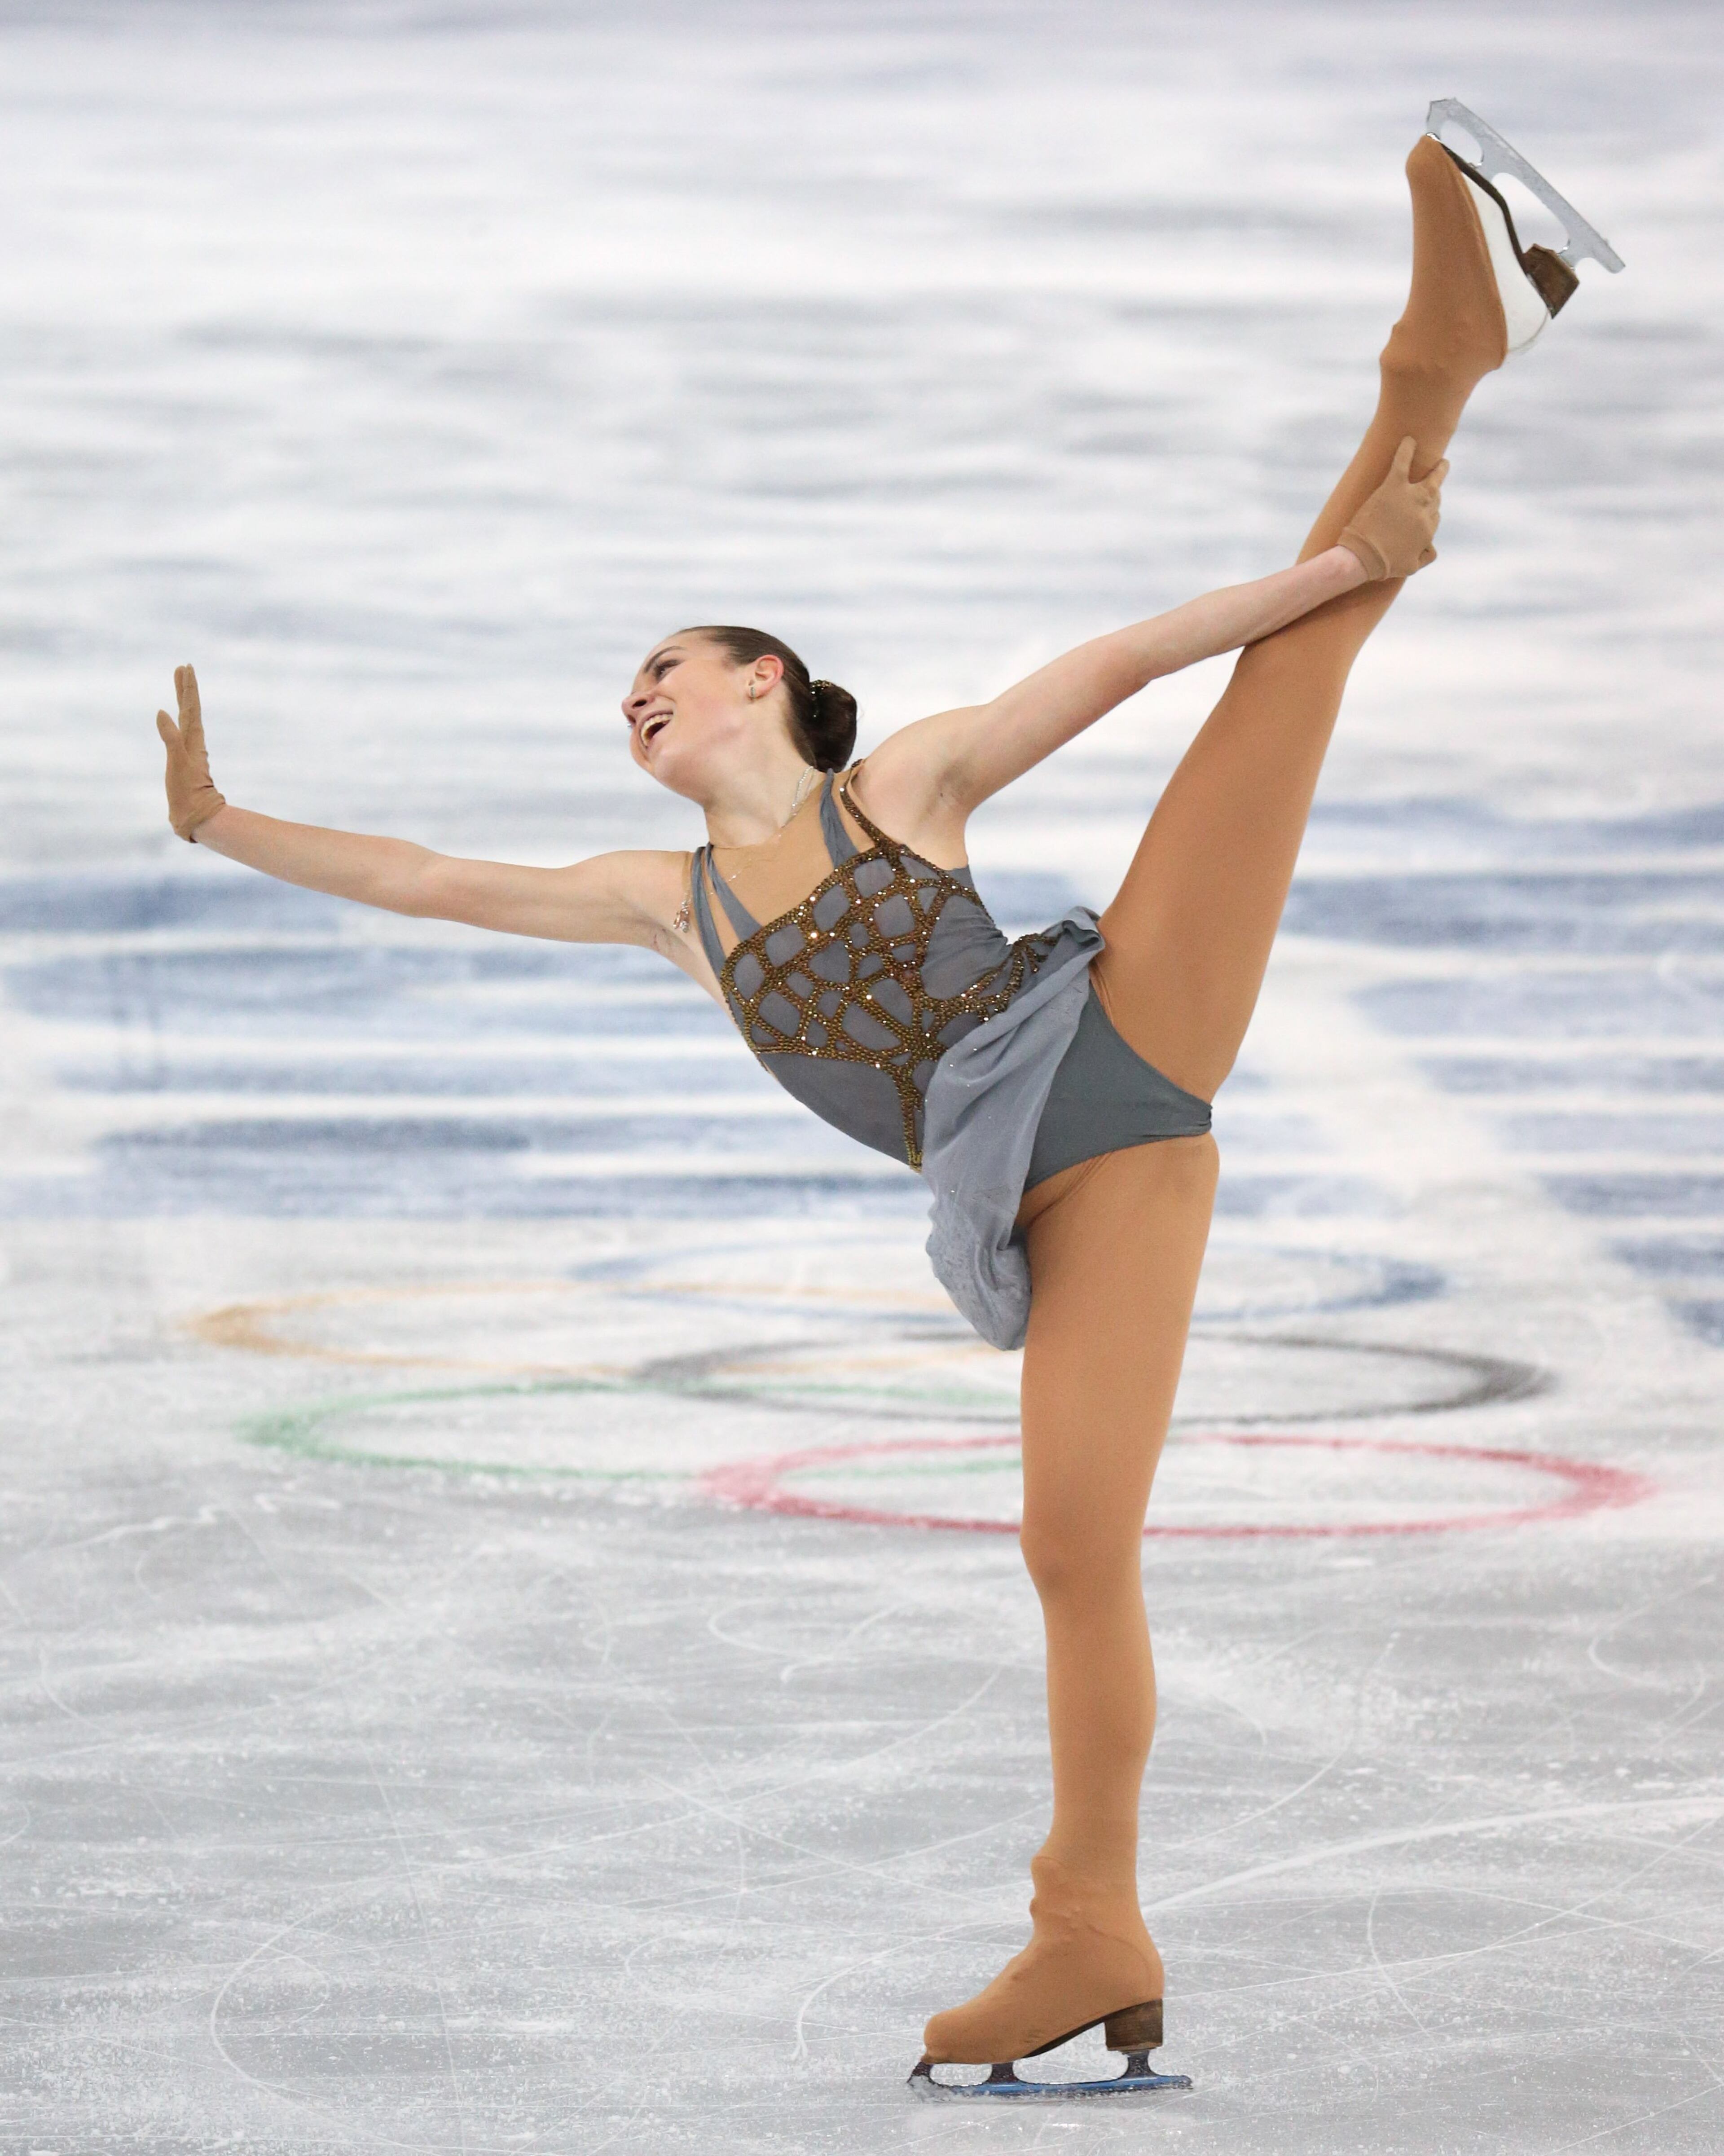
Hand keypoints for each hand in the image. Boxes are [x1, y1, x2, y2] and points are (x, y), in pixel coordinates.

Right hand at [156, 664, 226, 840]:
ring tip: (181, 684)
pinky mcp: (184, 762)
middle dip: (185, 689)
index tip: (186, 667)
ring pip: (187, 720)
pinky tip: (174, 721)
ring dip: (184, 701)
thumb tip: (162, 712)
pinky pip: (181, 734)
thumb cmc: (187, 794)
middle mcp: (193, 744)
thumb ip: (170, 738)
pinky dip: (177, 722)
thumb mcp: (177, 764)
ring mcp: (189, 753)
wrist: (197, 819)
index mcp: (192, 742)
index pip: (190, 708)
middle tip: (183, 668)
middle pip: (190, 710)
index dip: (187, 688)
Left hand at [1338, 436, 1447, 580]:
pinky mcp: (1392, 488)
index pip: (1434, 516)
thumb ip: (1425, 556)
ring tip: (1441, 463)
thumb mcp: (1411, 567)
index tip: (1423, 510)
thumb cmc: (1383, 565)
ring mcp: (1410, 498)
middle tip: (1439, 479)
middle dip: (1437, 490)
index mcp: (1428, 530)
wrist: (1362, 557)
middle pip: (1435, 497)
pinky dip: (1405, 450)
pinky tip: (1408, 440)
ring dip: (1437, 470)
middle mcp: (1424, 512)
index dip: (1429, 512)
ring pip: (1430, 480)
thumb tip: (1431, 547)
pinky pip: (1402, 463)